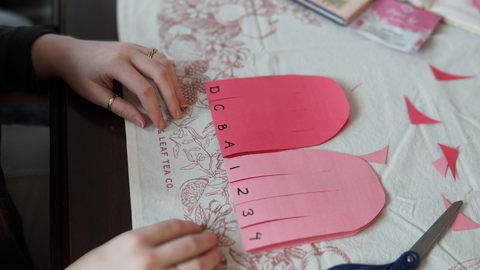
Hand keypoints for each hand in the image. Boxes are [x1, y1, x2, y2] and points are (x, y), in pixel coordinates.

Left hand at [32, 34, 186, 128]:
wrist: (70, 53)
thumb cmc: (79, 75)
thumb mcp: (96, 95)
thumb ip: (121, 108)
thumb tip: (143, 122)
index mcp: (115, 64)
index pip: (144, 89)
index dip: (155, 108)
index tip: (161, 124)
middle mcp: (128, 52)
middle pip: (159, 73)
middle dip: (171, 96)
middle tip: (178, 114)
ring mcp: (134, 47)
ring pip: (163, 62)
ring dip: (174, 83)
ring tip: (180, 102)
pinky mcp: (137, 47)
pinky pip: (159, 57)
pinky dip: (169, 73)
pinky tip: (172, 86)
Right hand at [66, 219, 222, 269]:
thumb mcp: (117, 246)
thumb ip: (146, 240)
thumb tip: (176, 236)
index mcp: (136, 241)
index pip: (175, 227)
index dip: (191, 225)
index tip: (198, 226)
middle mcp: (148, 260)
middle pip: (189, 245)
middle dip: (206, 241)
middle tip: (213, 239)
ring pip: (194, 268)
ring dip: (210, 259)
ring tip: (216, 255)